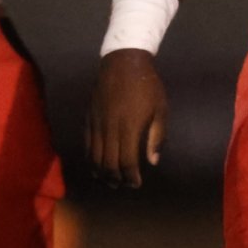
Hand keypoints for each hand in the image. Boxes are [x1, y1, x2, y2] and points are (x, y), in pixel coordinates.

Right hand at [87, 49, 167, 187]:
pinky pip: (87, 145)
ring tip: (110, 181)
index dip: (130, 177)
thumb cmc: (147, 85)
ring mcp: (96, 124)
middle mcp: (110, 129)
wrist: (123, 61)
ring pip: (94, 157)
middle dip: (115, 179)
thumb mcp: (160, 109)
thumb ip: (156, 136)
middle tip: (123, 185)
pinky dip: (90, 159)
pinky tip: (97, 166)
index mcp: (129, 127)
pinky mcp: (88, 119)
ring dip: (101, 173)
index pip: (126, 162)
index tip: (135, 184)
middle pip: (108, 164)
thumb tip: (153, 161)